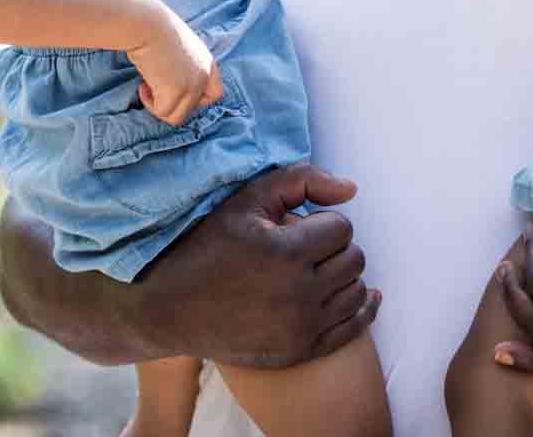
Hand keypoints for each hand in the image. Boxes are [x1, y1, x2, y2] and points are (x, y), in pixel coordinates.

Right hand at [0, 164, 379, 366]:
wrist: (168, 310)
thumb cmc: (207, 246)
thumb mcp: (246, 200)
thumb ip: (302, 181)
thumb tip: (352, 190)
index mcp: (285, 252)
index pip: (342, 228)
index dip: (323, 221)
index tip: (300, 227)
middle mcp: (297, 294)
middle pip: (354, 259)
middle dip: (335, 247)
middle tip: (307, 248)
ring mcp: (300, 328)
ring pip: (357, 292)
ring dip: (344, 276)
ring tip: (316, 269)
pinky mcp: (299, 352)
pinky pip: (354, 328)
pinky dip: (362, 308)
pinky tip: (364, 295)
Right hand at [125, 0, 223, 123]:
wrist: (145, 23)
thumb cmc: (156, 31)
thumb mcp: (180, 50)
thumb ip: (186, 69)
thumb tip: (174, 91)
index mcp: (208, 63)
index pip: (215, 94)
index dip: (195, 99)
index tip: (176, 91)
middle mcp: (205, 75)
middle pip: (192, 108)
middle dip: (172, 102)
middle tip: (155, 86)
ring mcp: (193, 84)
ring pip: (177, 116)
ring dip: (160, 106)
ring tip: (148, 86)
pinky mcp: (176, 91)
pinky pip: (162, 111)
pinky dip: (149, 103)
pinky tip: (143, 84)